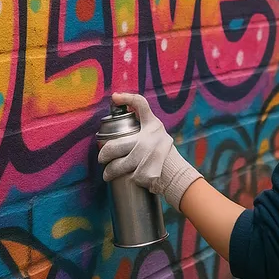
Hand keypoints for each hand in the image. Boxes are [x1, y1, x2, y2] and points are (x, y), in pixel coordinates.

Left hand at [98, 92, 201, 209]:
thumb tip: (117, 98)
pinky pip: (127, 177)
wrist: (176, 172)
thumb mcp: (155, 130)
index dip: (127, 98)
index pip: (141, 104)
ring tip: (107, 174)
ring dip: (109, 172)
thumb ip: (141, 118)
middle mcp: (150, 139)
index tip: (115, 97)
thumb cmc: (161, 150)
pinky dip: (124, 180)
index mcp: (152, 126)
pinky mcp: (146, 173)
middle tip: (102, 159)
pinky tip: (123, 180)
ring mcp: (148, 157)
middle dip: (103, 155)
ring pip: (116, 166)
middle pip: (114, 146)